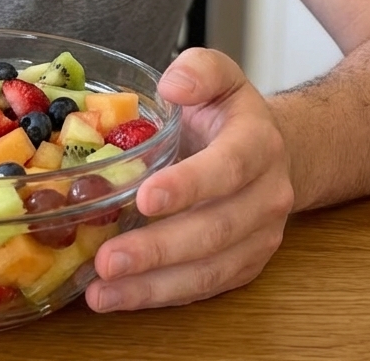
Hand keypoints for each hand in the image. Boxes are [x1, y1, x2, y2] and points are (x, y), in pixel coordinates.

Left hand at [85, 48, 294, 311]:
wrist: (267, 148)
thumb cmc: (227, 112)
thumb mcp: (216, 73)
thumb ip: (199, 70)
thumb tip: (173, 85)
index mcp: (258, 144)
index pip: (229, 168)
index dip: (190, 185)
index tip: (146, 197)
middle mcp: (266, 197)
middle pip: (216, 231)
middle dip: (159, 249)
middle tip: (107, 259)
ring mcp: (258, 238)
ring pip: (209, 271)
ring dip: (153, 285)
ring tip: (102, 293)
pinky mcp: (242, 266)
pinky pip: (203, 288)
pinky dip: (160, 297)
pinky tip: (117, 298)